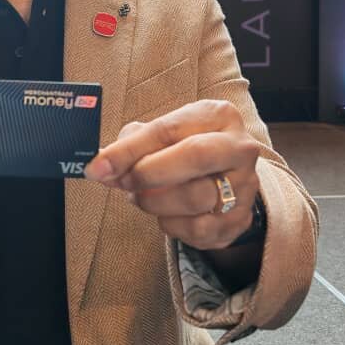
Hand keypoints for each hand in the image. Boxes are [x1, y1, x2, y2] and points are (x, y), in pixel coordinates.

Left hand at [84, 100, 260, 249]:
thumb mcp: (161, 136)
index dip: (129, 150)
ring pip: (195, 198)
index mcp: (218, 116)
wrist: (225, 177)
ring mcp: (245, 186)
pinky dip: (172, 225)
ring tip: (141, 197)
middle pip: (194, 157)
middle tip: (123, 182)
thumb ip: (131, 147)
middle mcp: (239, 148)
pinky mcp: (241, 219)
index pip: (169, 129)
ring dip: (155, 202)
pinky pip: (198, 228)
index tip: (99, 166)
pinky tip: (165, 214)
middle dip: (149, 173)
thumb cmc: (184, 150)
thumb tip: (101, 168)